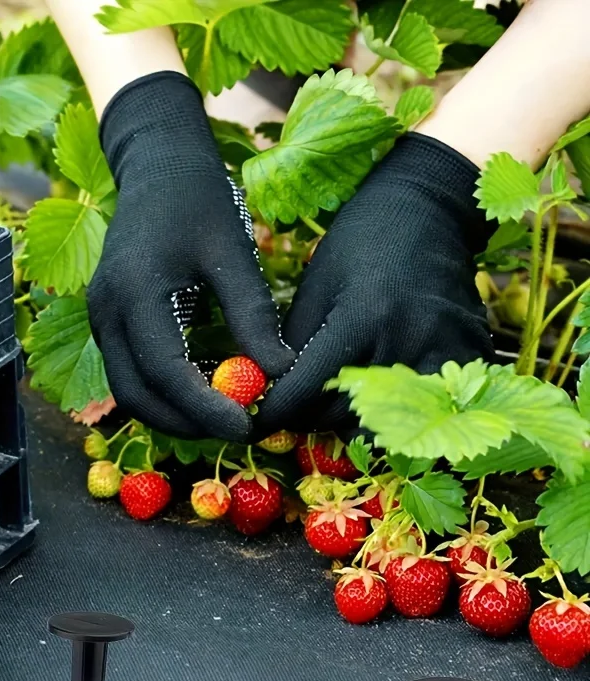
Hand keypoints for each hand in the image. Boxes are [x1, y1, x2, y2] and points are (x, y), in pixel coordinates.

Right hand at [89, 71, 294, 440]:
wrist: (158, 165)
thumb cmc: (198, 200)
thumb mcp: (232, 251)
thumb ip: (252, 314)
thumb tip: (279, 372)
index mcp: (133, 292)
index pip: (164, 370)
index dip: (204, 407)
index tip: (246, 426)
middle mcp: (106, 312)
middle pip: (136, 395)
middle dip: (185, 423)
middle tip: (236, 431)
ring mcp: (100, 318)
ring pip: (129, 391)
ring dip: (172, 414)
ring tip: (222, 417)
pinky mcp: (109, 320)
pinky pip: (130, 373)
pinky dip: (163, 394)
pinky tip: (201, 394)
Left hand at [258, 133, 494, 435]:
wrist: (431, 211)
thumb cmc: (361, 243)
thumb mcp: (315, 286)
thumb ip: (293, 343)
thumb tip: (270, 392)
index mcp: (362, 317)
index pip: (306, 390)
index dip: (275, 411)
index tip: (259, 419)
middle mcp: (406, 341)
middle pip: (341, 415)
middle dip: (309, 417)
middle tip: (295, 408)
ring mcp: (444, 353)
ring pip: (381, 422)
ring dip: (347, 421)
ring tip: (331, 401)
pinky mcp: (468, 357)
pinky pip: (420, 408)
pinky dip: (390, 413)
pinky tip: (373, 394)